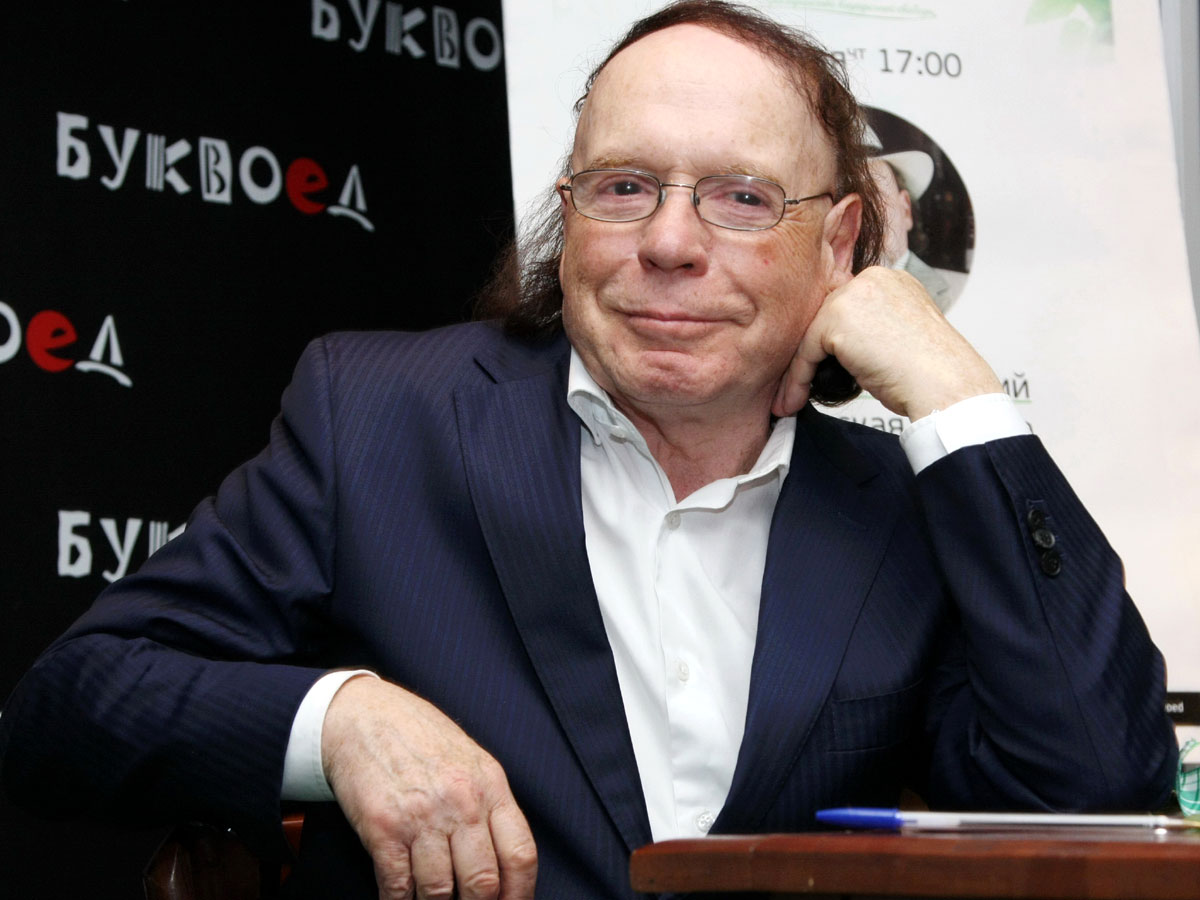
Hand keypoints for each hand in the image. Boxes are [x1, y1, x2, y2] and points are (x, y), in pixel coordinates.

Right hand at [321, 676, 536, 899]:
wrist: (364, 715)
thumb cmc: (419, 739)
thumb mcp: (470, 762)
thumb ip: (489, 807)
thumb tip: (504, 864)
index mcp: (490, 787)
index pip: (520, 855)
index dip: (520, 895)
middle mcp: (461, 802)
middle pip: (482, 883)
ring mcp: (422, 816)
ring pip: (439, 892)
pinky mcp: (383, 828)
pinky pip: (398, 886)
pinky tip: (399, 899)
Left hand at [773, 266, 1002, 419]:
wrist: (945, 385)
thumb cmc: (932, 372)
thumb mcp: (903, 337)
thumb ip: (874, 330)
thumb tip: (846, 348)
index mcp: (893, 280)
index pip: (847, 307)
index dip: (832, 341)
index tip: (819, 366)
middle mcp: (874, 279)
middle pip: (826, 317)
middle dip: (812, 353)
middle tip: (799, 384)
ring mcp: (855, 295)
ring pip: (813, 335)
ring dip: (800, 370)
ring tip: (793, 398)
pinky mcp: (838, 320)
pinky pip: (806, 352)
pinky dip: (797, 379)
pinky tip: (794, 399)